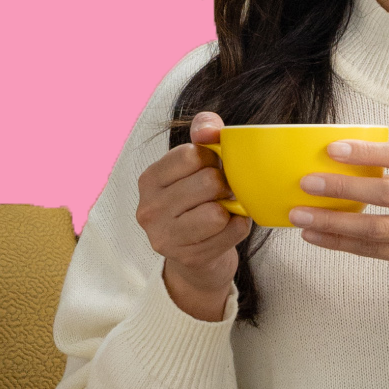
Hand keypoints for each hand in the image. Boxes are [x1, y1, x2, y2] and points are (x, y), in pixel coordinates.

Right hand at [134, 112, 250, 321]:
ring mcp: (165, 237)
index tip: (211, 169)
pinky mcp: (188, 258)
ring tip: (224, 210)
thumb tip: (209, 130)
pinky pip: (232, 232)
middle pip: (208, 182)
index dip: (212, 159)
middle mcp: (149, 209)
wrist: (196, 257)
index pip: (191, 154)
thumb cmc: (198, 202)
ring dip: (231, 209)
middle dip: (224, 185)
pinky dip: (239, 227)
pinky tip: (229, 229)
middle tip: (223, 193)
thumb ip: (204, 132)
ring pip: (217, 212)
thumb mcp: (196, 164)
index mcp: (149, 179)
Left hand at [289, 142, 388, 326]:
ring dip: (333, 223)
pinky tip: (316, 236)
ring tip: (300, 215)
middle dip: (341, 188)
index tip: (334, 149)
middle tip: (308, 182)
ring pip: (373, 228)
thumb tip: (354, 167)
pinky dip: (341, 243)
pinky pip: (372, 250)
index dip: (367, 153)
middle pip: (384, 194)